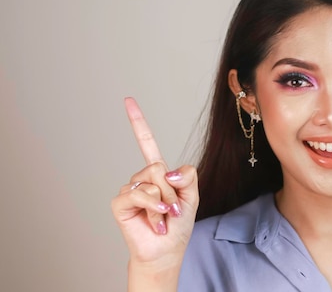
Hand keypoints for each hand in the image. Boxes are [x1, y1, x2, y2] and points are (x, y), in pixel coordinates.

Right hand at [111, 97, 198, 266]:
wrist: (167, 249)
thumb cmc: (178, 224)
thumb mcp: (192, 196)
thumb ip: (187, 176)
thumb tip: (166, 171)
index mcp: (159, 172)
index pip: (147, 143)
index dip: (138, 122)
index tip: (128, 100)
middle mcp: (142, 177)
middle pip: (160, 167)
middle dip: (174, 191)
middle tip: (174, 210)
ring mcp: (130, 188)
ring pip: (153, 181)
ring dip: (165, 202)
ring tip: (164, 217)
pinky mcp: (121, 202)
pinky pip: (140, 193)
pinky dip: (153, 207)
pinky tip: (155, 220)